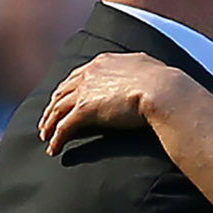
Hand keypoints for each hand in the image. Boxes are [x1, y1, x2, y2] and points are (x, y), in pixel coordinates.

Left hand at [39, 51, 190, 154]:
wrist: (164, 91)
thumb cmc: (166, 84)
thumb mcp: (150, 68)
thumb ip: (140, 69)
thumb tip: (148, 72)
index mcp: (104, 62)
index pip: (78, 76)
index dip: (68, 90)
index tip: (63, 100)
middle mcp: (90, 73)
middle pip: (62, 91)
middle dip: (53, 106)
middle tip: (48, 120)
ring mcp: (85, 91)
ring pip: (57, 109)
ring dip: (49, 124)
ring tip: (46, 137)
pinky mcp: (85, 110)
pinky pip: (64, 126)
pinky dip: (56, 138)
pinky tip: (53, 149)